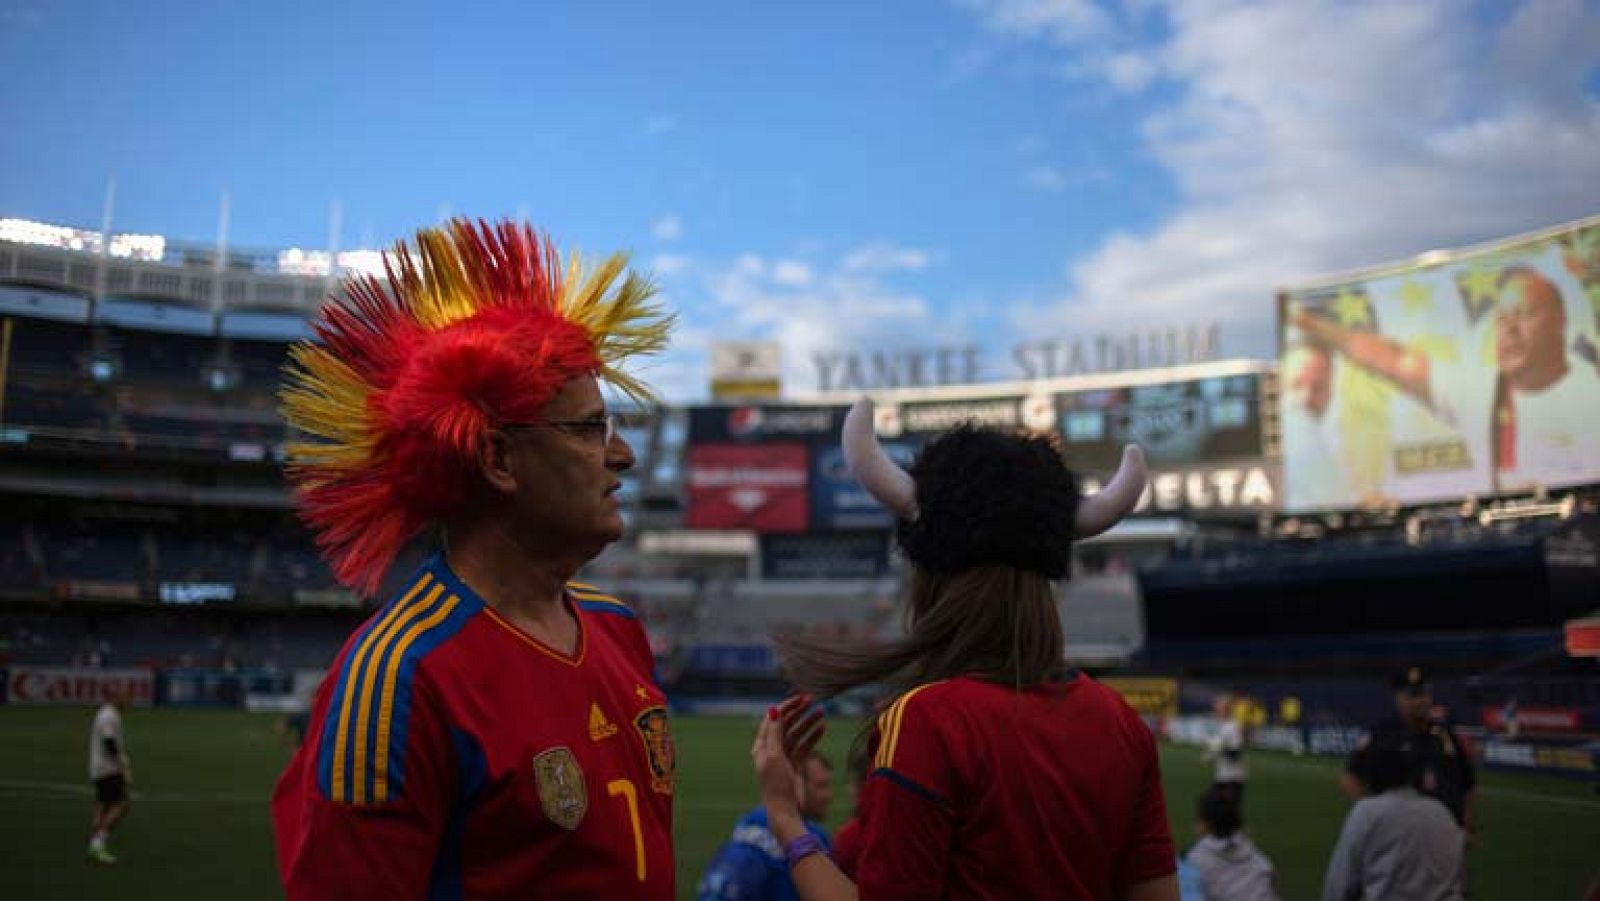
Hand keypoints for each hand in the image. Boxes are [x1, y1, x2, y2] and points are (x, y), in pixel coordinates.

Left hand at [751, 695, 824, 828]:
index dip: (785, 707)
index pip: (772, 719)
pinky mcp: (795, 764)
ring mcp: (784, 756)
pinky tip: (822, 727)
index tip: (799, 698)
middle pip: (785, 724)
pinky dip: (813, 736)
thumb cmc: (776, 784)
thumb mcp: (774, 756)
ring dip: (808, 723)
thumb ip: (775, 733)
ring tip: (821, 712)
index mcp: (762, 746)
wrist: (785, 810)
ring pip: (797, 733)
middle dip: (798, 712)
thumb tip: (773, 710)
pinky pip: (804, 745)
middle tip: (811, 700)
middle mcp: (772, 749)